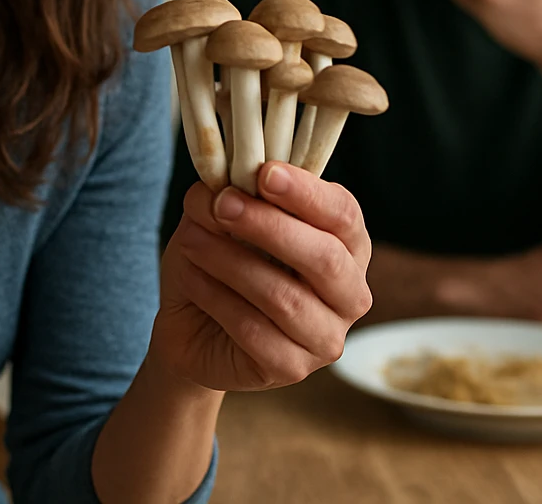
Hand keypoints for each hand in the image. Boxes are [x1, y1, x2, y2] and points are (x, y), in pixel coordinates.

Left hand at [152, 162, 372, 391]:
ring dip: (232, 262)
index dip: (307, 193)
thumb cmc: (220, 260)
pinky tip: (193, 279)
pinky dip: (218, 299)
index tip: (265, 173)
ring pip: (286, 297)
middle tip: (223, 205)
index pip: (343, 215)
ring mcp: (327, 337)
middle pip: (325, 258)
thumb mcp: (219, 218)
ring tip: (191, 240)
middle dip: (270, 226)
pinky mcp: (293, 369)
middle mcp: (351, 293)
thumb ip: (227, 196)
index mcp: (348, 246)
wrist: (191, 324)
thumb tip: (222, 186)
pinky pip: (256, 331)